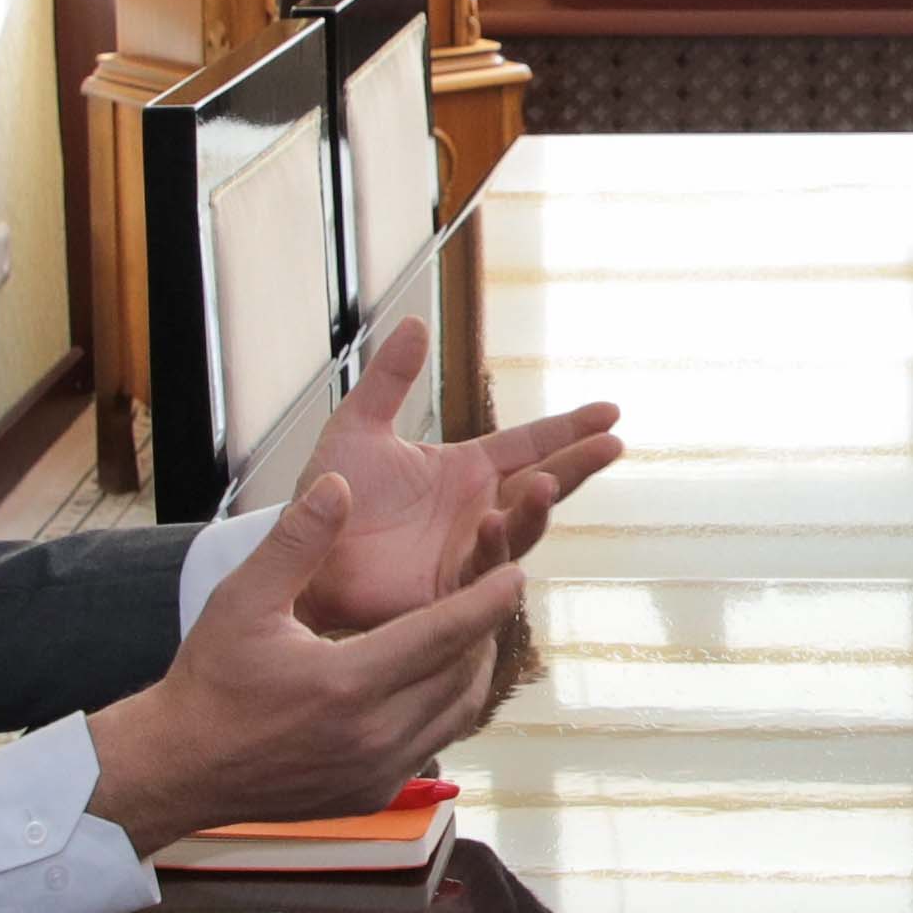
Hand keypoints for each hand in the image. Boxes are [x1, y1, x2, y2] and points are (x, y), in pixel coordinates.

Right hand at [89, 463, 539, 848]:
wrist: (179, 768)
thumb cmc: (208, 681)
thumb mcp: (242, 600)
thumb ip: (297, 541)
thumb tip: (338, 483)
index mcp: (346, 684)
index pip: (443, 635)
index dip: (486, 600)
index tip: (516, 571)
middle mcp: (373, 736)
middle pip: (463, 675)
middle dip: (484, 630)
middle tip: (494, 591)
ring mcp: (377, 772)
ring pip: (456, 714)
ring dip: (471, 670)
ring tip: (471, 628)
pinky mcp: (374, 793)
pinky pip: (433, 743)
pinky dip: (444, 707)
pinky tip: (435, 674)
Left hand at [299, 319, 622, 638]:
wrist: (300, 554)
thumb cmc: (329, 496)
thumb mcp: (357, 427)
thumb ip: (390, 378)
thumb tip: (416, 320)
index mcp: (466, 471)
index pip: (530, 444)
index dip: (570, 429)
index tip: (611, 412)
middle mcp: (477, 510)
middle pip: (543, 484)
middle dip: (579, 466)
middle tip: (612, 445)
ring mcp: (467, 552)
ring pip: (520, 529)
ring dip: (536, 508)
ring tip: (545, 482)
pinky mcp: (449, 592)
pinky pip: (481, 572)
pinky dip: (493, 551)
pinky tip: (494, 524)